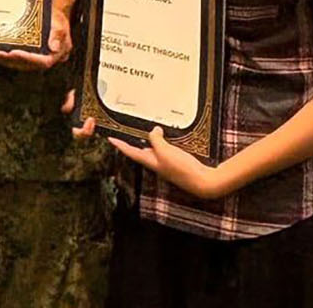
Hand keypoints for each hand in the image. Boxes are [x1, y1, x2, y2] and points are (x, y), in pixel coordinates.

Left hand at [0, 0, 74, 70]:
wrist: (56, 13)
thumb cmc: (58, 17)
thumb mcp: (60, 23)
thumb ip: (57, 34)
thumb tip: (54, 48)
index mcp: (57, 54)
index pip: (42, 62)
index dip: (27, 59)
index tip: (13, 53)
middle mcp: (48, 59)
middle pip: (28, 65)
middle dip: (11, 60)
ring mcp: (38, 57)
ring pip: (21, 63)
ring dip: (6, 60)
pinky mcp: (30, 54)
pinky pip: (18, 59)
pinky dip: (7, 57)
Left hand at [109, 127, 229, 199]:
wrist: (202, 182)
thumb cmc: (182, 169)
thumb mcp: (165, 151)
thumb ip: (156, 140)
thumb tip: (154, 130)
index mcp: (150, 162)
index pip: (130, 151)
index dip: (119, 144)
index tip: (109, 138)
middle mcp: (156, 163)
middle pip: (140, 151)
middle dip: (132, 143)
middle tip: (124, 133)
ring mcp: (166, 164)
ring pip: (153, 150)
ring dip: (148, 141)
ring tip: (142, 131)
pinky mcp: (175, 163)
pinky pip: (164, 150)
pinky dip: (161, 143)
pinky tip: (165, 138)